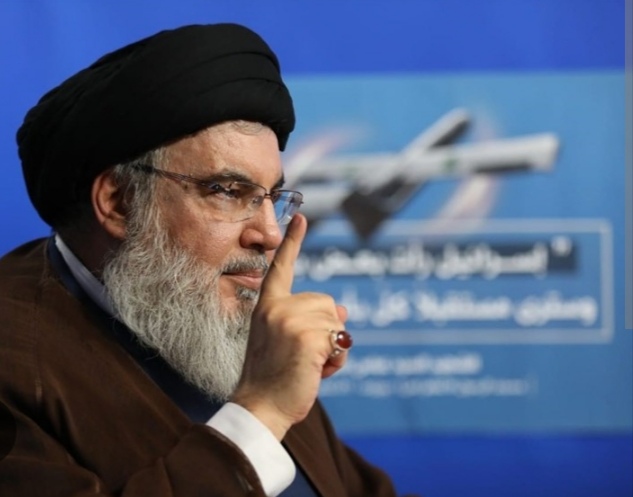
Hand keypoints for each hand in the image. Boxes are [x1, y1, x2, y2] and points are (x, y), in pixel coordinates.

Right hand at [230, 214, 348, 439]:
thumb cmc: (274, 377)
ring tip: (312, 366)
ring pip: (336, 322)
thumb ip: (310, 321)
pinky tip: (320, 371)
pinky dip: (337, 358)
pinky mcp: (307, 336)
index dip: (293, 242)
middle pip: (327, 303)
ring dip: (333, 347)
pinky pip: (340, 340)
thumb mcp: (288, 342)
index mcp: (267, 306)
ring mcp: (290, 320)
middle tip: (308, 356)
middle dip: (328, 330)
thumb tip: (344, 307)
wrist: (260, 407)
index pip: (281, 268)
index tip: (303, 217)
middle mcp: (276, 308)